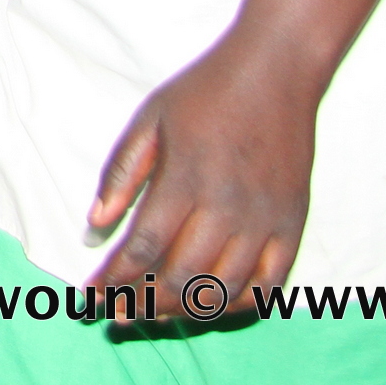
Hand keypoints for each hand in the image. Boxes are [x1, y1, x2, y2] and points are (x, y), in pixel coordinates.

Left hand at [86, 31, 321, 321]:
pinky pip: (269, 284)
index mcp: (186, 178)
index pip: (143, 247)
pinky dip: (239, 304)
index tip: (92, 295)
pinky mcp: (293, 223)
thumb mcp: (150, 119)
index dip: (115, 279)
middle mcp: (226, 206)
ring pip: (223, 290)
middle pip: (180, 278)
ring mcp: (264, 219)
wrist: (277, 70)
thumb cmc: (206, 90)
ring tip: (158, 313)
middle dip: (143, 303)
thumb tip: (93, 226)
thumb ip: (121, 174)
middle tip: (119, 314)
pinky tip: (213, 306)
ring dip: (186, 310)